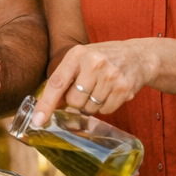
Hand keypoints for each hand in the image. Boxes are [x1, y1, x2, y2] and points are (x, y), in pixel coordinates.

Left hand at [31, 41, 150, 126]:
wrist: (138, 55)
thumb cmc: (103, 59)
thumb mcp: (82, 59)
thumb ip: (64, 79)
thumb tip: (48, 107)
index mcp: (77, 54)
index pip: (57, 83)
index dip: (46, 104)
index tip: (37, 121)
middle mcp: (94, 62)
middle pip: (74, 101)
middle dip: (78, 101)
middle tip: (89, 88)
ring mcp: (111, 75)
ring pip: (89, 108)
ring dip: (93, 104)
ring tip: (102, 87)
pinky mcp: (124, 87)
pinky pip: (106, 111)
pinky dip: (106, 106)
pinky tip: (112, 92)